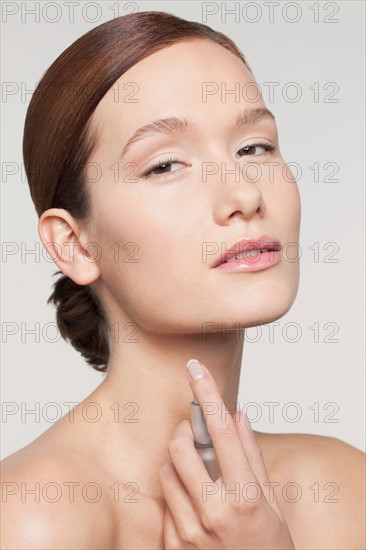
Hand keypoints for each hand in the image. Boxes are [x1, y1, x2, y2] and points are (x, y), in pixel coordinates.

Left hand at [158, 359, 294, 548]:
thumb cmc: (268, 546)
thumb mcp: (270, 502)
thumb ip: (251, 456)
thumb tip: (237, 416)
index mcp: (244, 497)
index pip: (223, 431)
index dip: (207, 393)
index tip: (195, 368)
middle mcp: (214, 513)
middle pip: (181, 446)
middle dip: (186, 434)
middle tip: (196, 437)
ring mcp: (189, 533)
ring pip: (166, 471)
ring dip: (179, 465)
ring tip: (199, 480)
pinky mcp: (172, 545)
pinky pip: (164, 501)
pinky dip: (176, 493)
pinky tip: (194, 507)